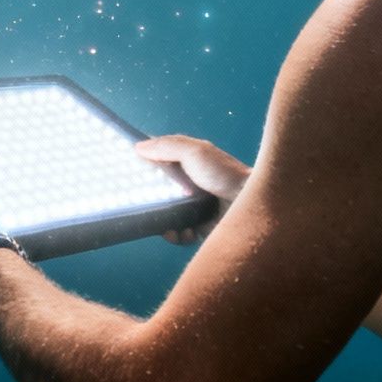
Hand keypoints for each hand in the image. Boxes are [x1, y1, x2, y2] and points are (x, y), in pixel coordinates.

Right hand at [136, 134, 250, 244]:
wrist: (250, 205)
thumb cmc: (224, 173)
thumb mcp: (194, 151)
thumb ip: (166, 146)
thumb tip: (138, 147)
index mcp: (190, 161)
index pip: (161, 161)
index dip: (146, 166)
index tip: (132, 174)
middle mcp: (192, 183)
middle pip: (161, 191)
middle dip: (151, 199)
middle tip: (145, 204)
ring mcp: (196, 206)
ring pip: (168, 214)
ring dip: (164, 220)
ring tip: (167, 224)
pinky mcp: (201, 226)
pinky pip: (181, 233)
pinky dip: (178, 235)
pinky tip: (181, 232)